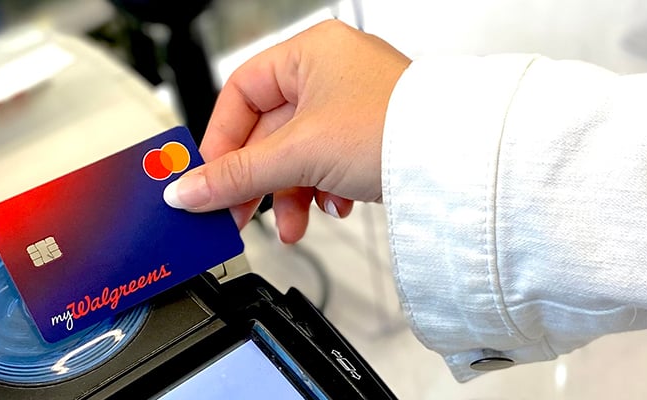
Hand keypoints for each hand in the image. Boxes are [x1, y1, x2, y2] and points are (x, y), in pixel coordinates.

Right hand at [162, 20, 410, 242]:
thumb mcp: (299, 154)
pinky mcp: (370, 136)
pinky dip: (322, 190)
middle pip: (267, 130)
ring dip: (290, 194)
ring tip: (293, 224)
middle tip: (235, 214)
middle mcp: (330, 70)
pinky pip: (326, 163)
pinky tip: (333, 207)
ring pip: (297, 153)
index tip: (207, 181)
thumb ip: (236, 175)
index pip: (240, 93)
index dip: (220, 142)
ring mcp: (352, 104)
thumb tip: (187, 190)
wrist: (459, 161)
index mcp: (309, 52)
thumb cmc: (395, 129)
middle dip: (257, 181)